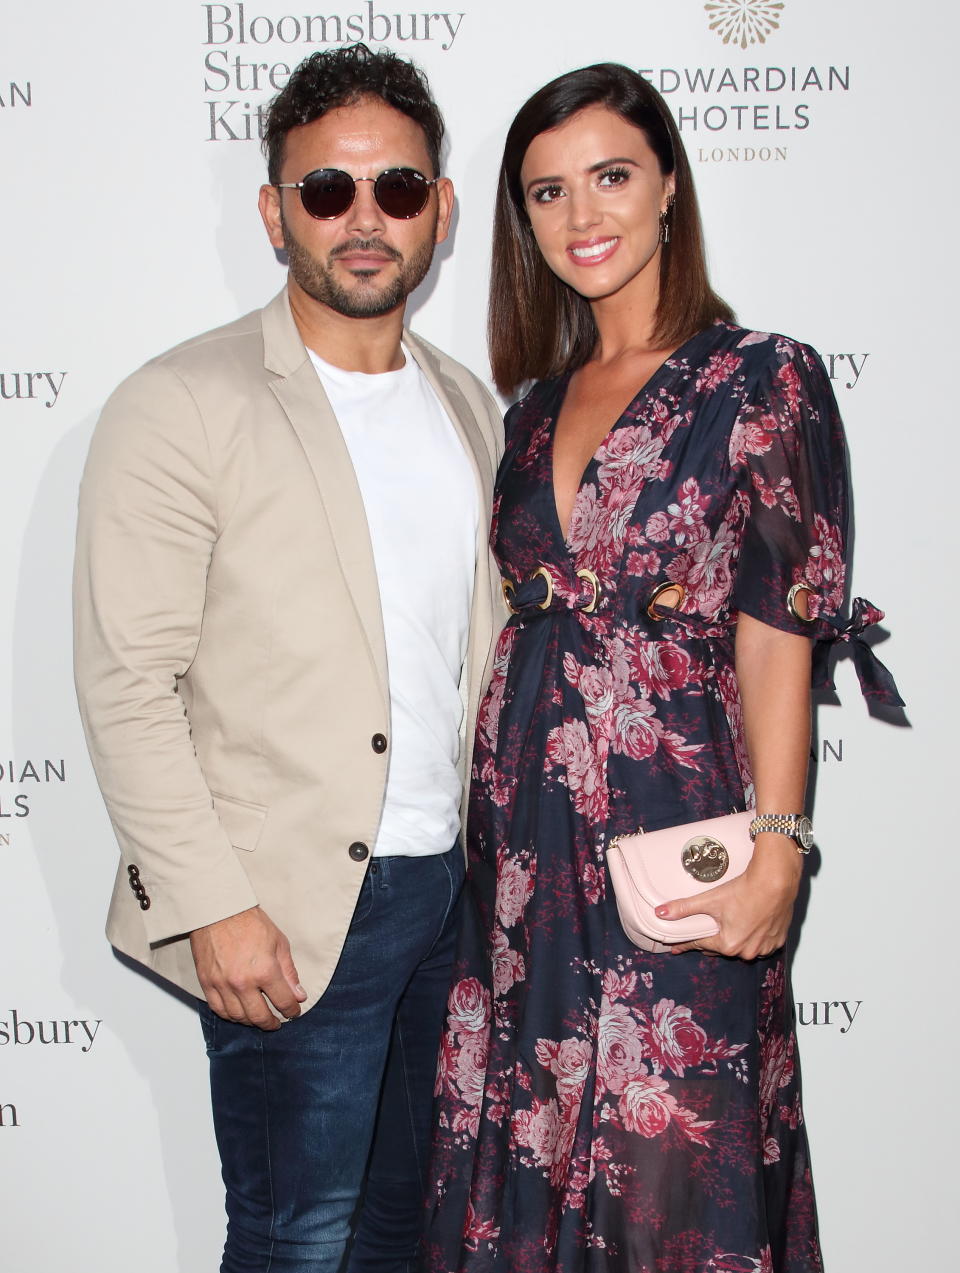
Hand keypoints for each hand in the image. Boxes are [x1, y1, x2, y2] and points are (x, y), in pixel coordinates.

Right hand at [190, 906, 306, 1028]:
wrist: (219, 911)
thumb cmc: (250, 922)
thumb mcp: (279, 942)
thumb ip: (289, 972)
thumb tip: (298, 995)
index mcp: (265, 970)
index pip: (283, 1002)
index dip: (291, 1011)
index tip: (293, 1012)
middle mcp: (243, 982)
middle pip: (259, 1016)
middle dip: (271, 1023)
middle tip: (276, 1023)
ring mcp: (222, 985)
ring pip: (238, 1017)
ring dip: (250, 1021)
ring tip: (258, 1017)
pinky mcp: (207, 983)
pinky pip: (218, 1009)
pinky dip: (230, 1015)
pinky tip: (238, 1012)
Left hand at [658, 835, 803, 959]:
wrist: (776, 881)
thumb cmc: (745, 890)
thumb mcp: (710, 899)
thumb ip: (684, 908)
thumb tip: (661, 913)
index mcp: (728, 944)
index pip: (700, 944)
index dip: (687, 944)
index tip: (677, 947)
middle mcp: (747, 951)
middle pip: (721, 947)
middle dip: (710, 941)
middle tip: (700, 936)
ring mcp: (764, 947)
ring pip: (742, 947)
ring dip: (734, 940)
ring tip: (727, 929)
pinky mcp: (777, 940)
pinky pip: (760, 944)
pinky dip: (753, 938)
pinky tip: (748, 928)